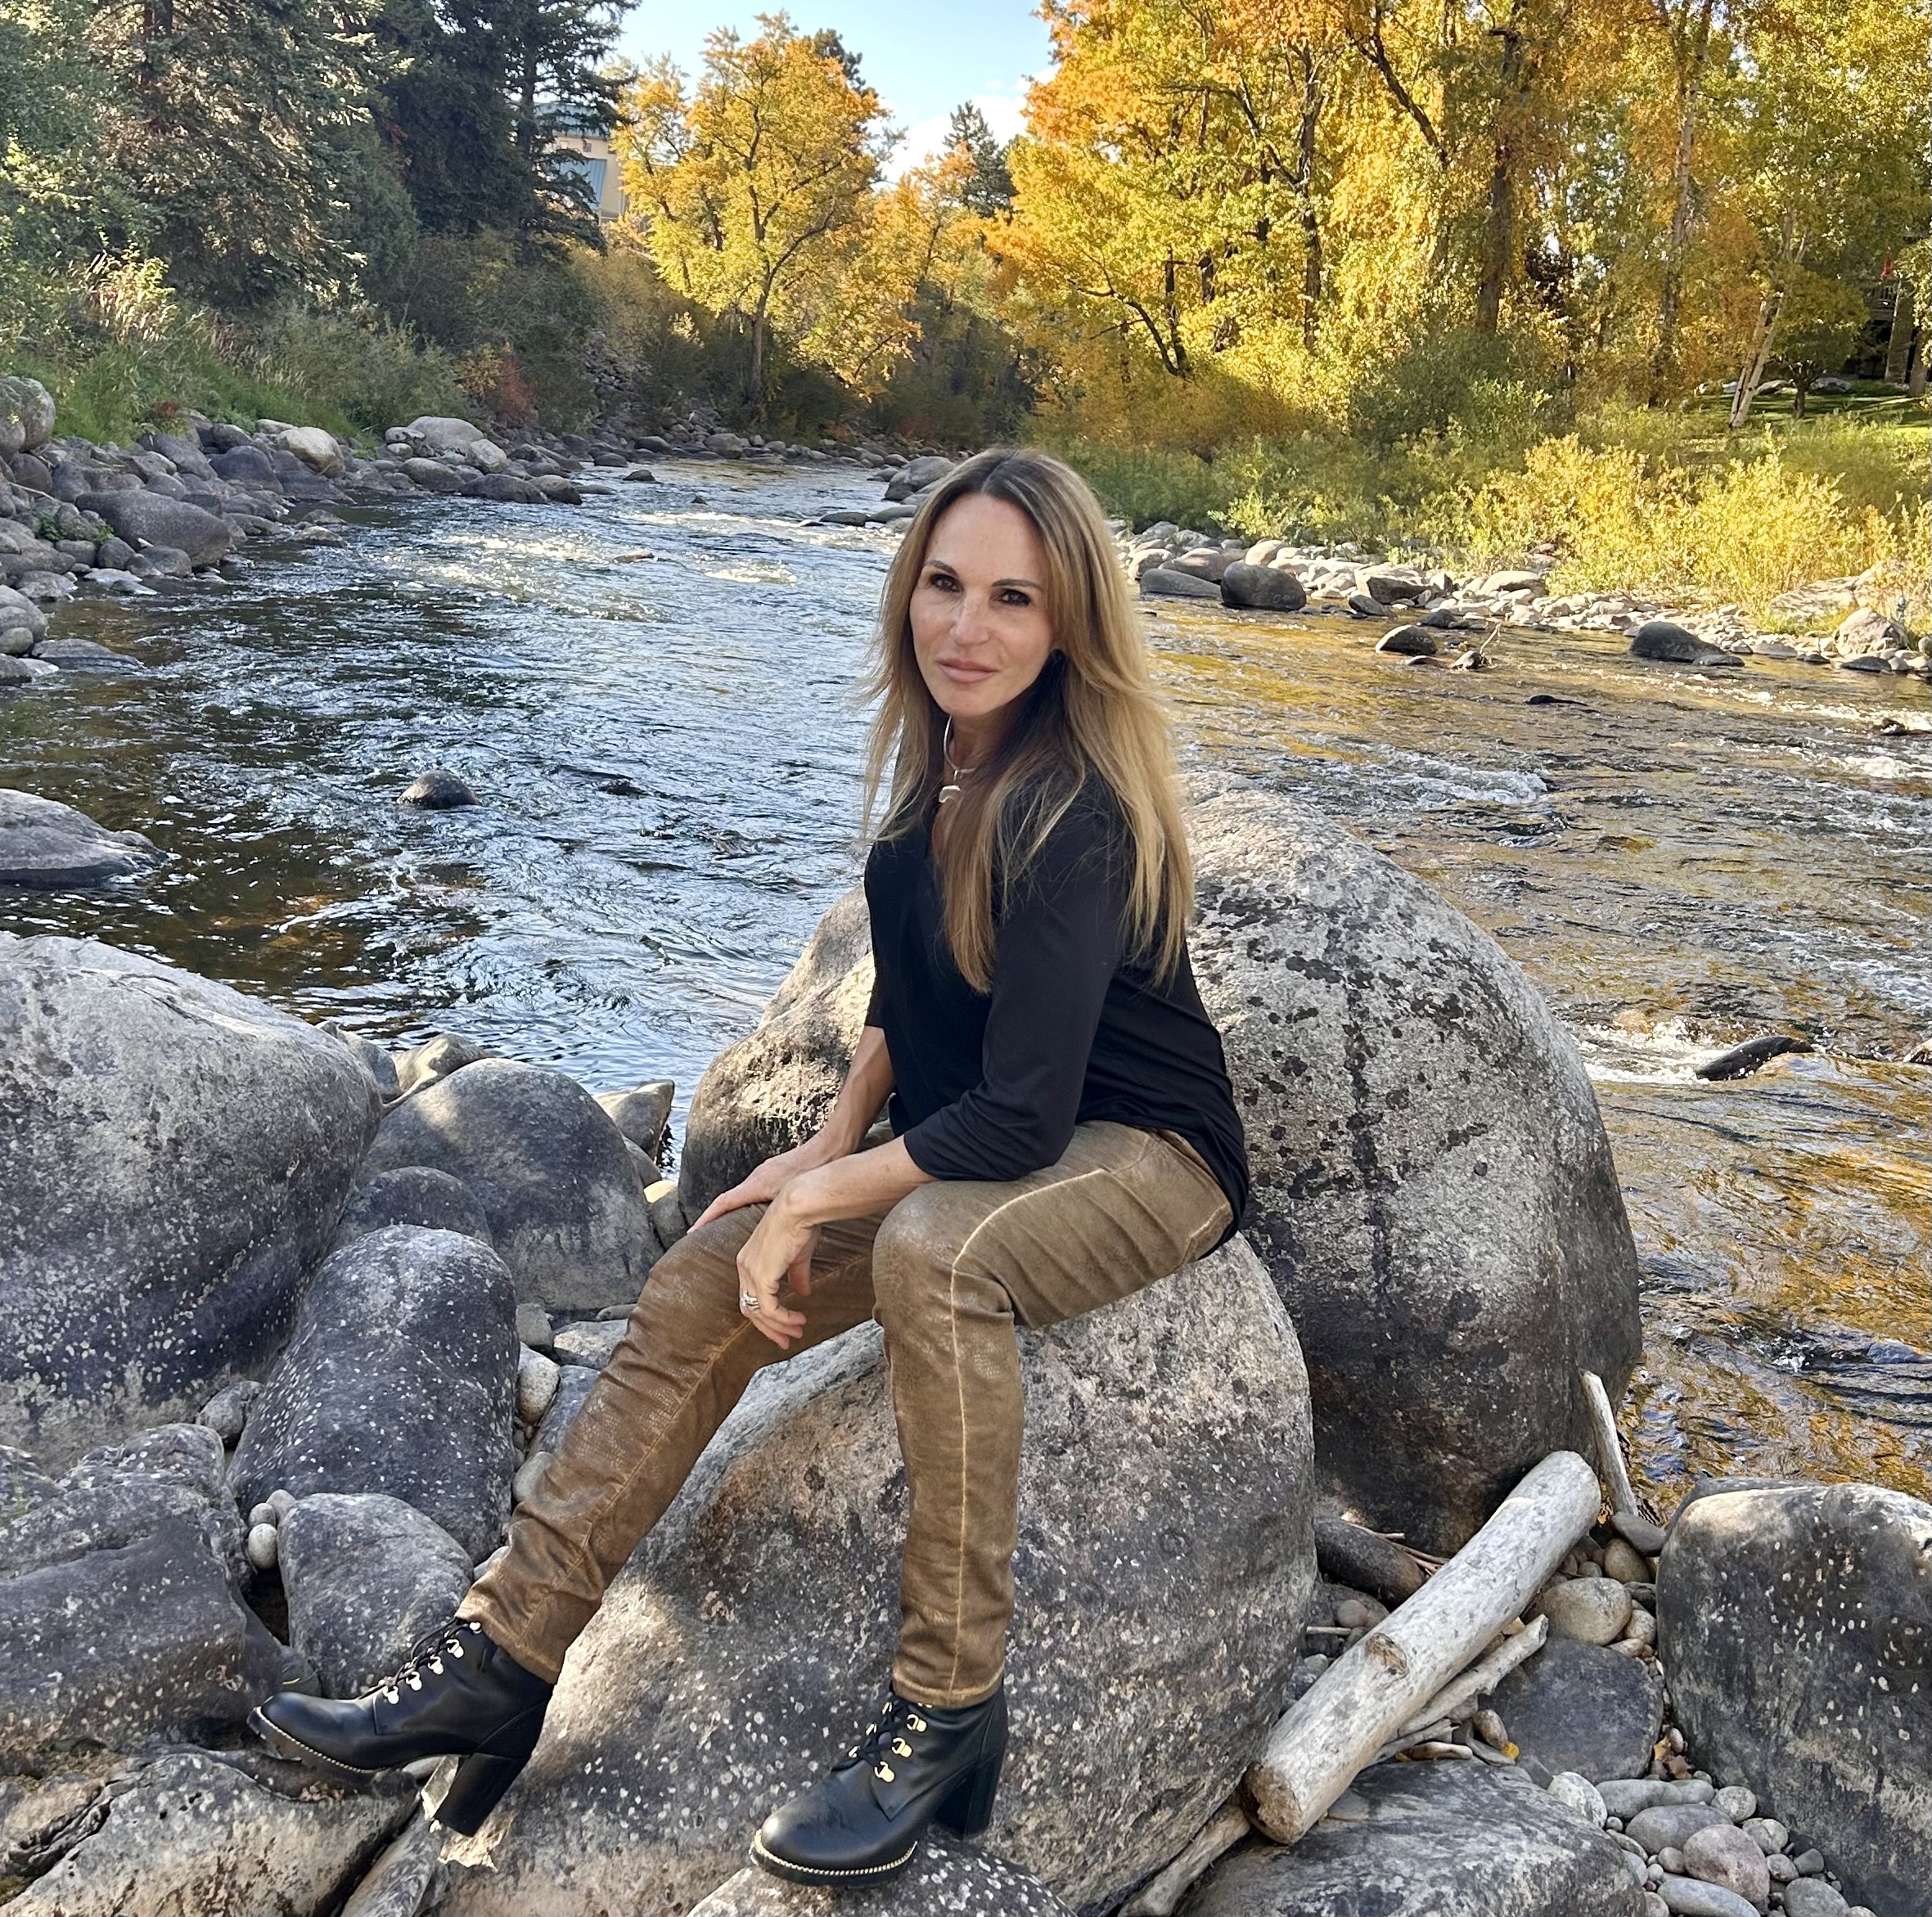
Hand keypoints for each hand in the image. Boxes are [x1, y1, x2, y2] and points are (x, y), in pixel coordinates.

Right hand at [692, 1133, 838, 1229]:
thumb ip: (780, 1216)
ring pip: (743, 1195)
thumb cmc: (812, 1171)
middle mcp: (756, 1177)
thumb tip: (772, 1237)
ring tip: (726, 1226)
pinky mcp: (776, 1172)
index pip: (723, 1203)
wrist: (828, 1150)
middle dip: (714, 1216)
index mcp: (755, 1184)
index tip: (693, 1231)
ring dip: (733, 1209)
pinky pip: (755, 1190)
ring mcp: (766, 1173)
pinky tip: (758, 1211)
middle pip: (729, 1199)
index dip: (707, 1218)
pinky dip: (750, 1202)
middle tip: (703, 1232)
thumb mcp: (791, 1198)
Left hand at [735, 1186, 820, 1350]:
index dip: (766, 1315)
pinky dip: (783, 1319)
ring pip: (758, 1312)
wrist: (799, 1208)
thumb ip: (797, 1275)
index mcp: (749, 1260)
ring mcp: (750, 1272)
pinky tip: (798, 1320)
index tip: (784, 1327)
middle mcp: (744, 1267)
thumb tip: (803, 1293)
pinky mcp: (761, 1276)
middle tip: (786, 1341)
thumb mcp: (797, 1255)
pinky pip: (769, 1308)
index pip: (751, 1296)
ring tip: (797, 1332)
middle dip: (769, 1328)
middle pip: (750, 1309)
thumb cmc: (800, 1224)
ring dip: (779, 1326)